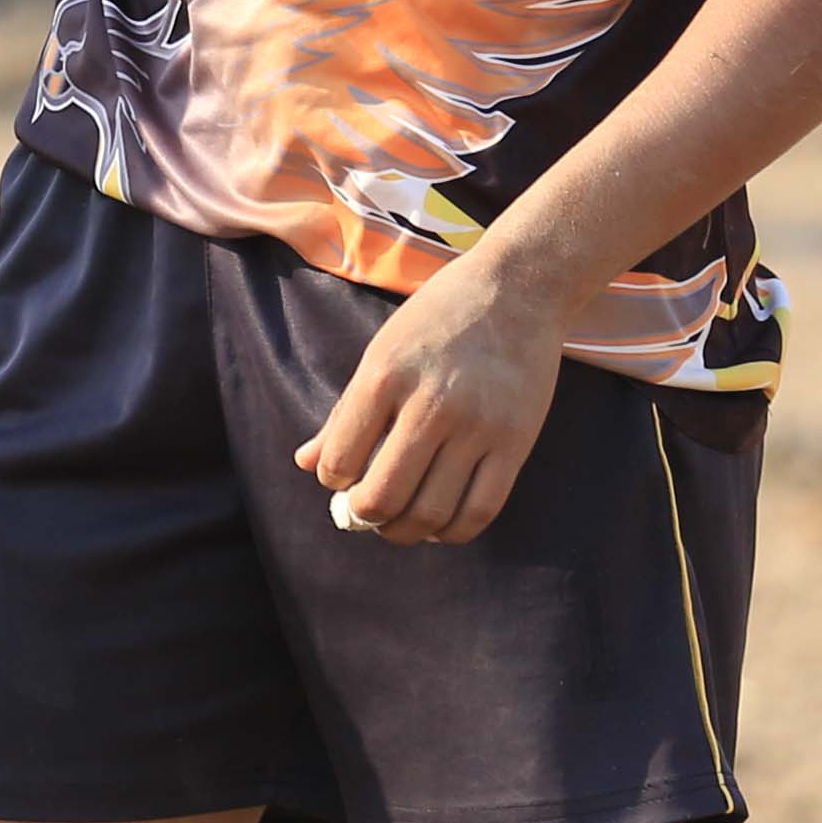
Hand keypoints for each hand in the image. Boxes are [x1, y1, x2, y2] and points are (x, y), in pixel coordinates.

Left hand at [294, 254, 569, 544]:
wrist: (516, 291)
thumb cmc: (437, 320)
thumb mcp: (380, 353)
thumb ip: (344, 413)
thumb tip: (304, 462)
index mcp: (385, 376)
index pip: (342, 457)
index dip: (332, 480)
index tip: (338, 480)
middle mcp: (431, 405)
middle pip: (385, 495)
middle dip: (364, 516)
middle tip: (364, 514)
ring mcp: (478, 427)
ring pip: (432, 511)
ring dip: (405, 531)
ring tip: (397, 524)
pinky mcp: (516, 443)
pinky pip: (481, 510)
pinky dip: (453, 531)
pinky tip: (439, 525)